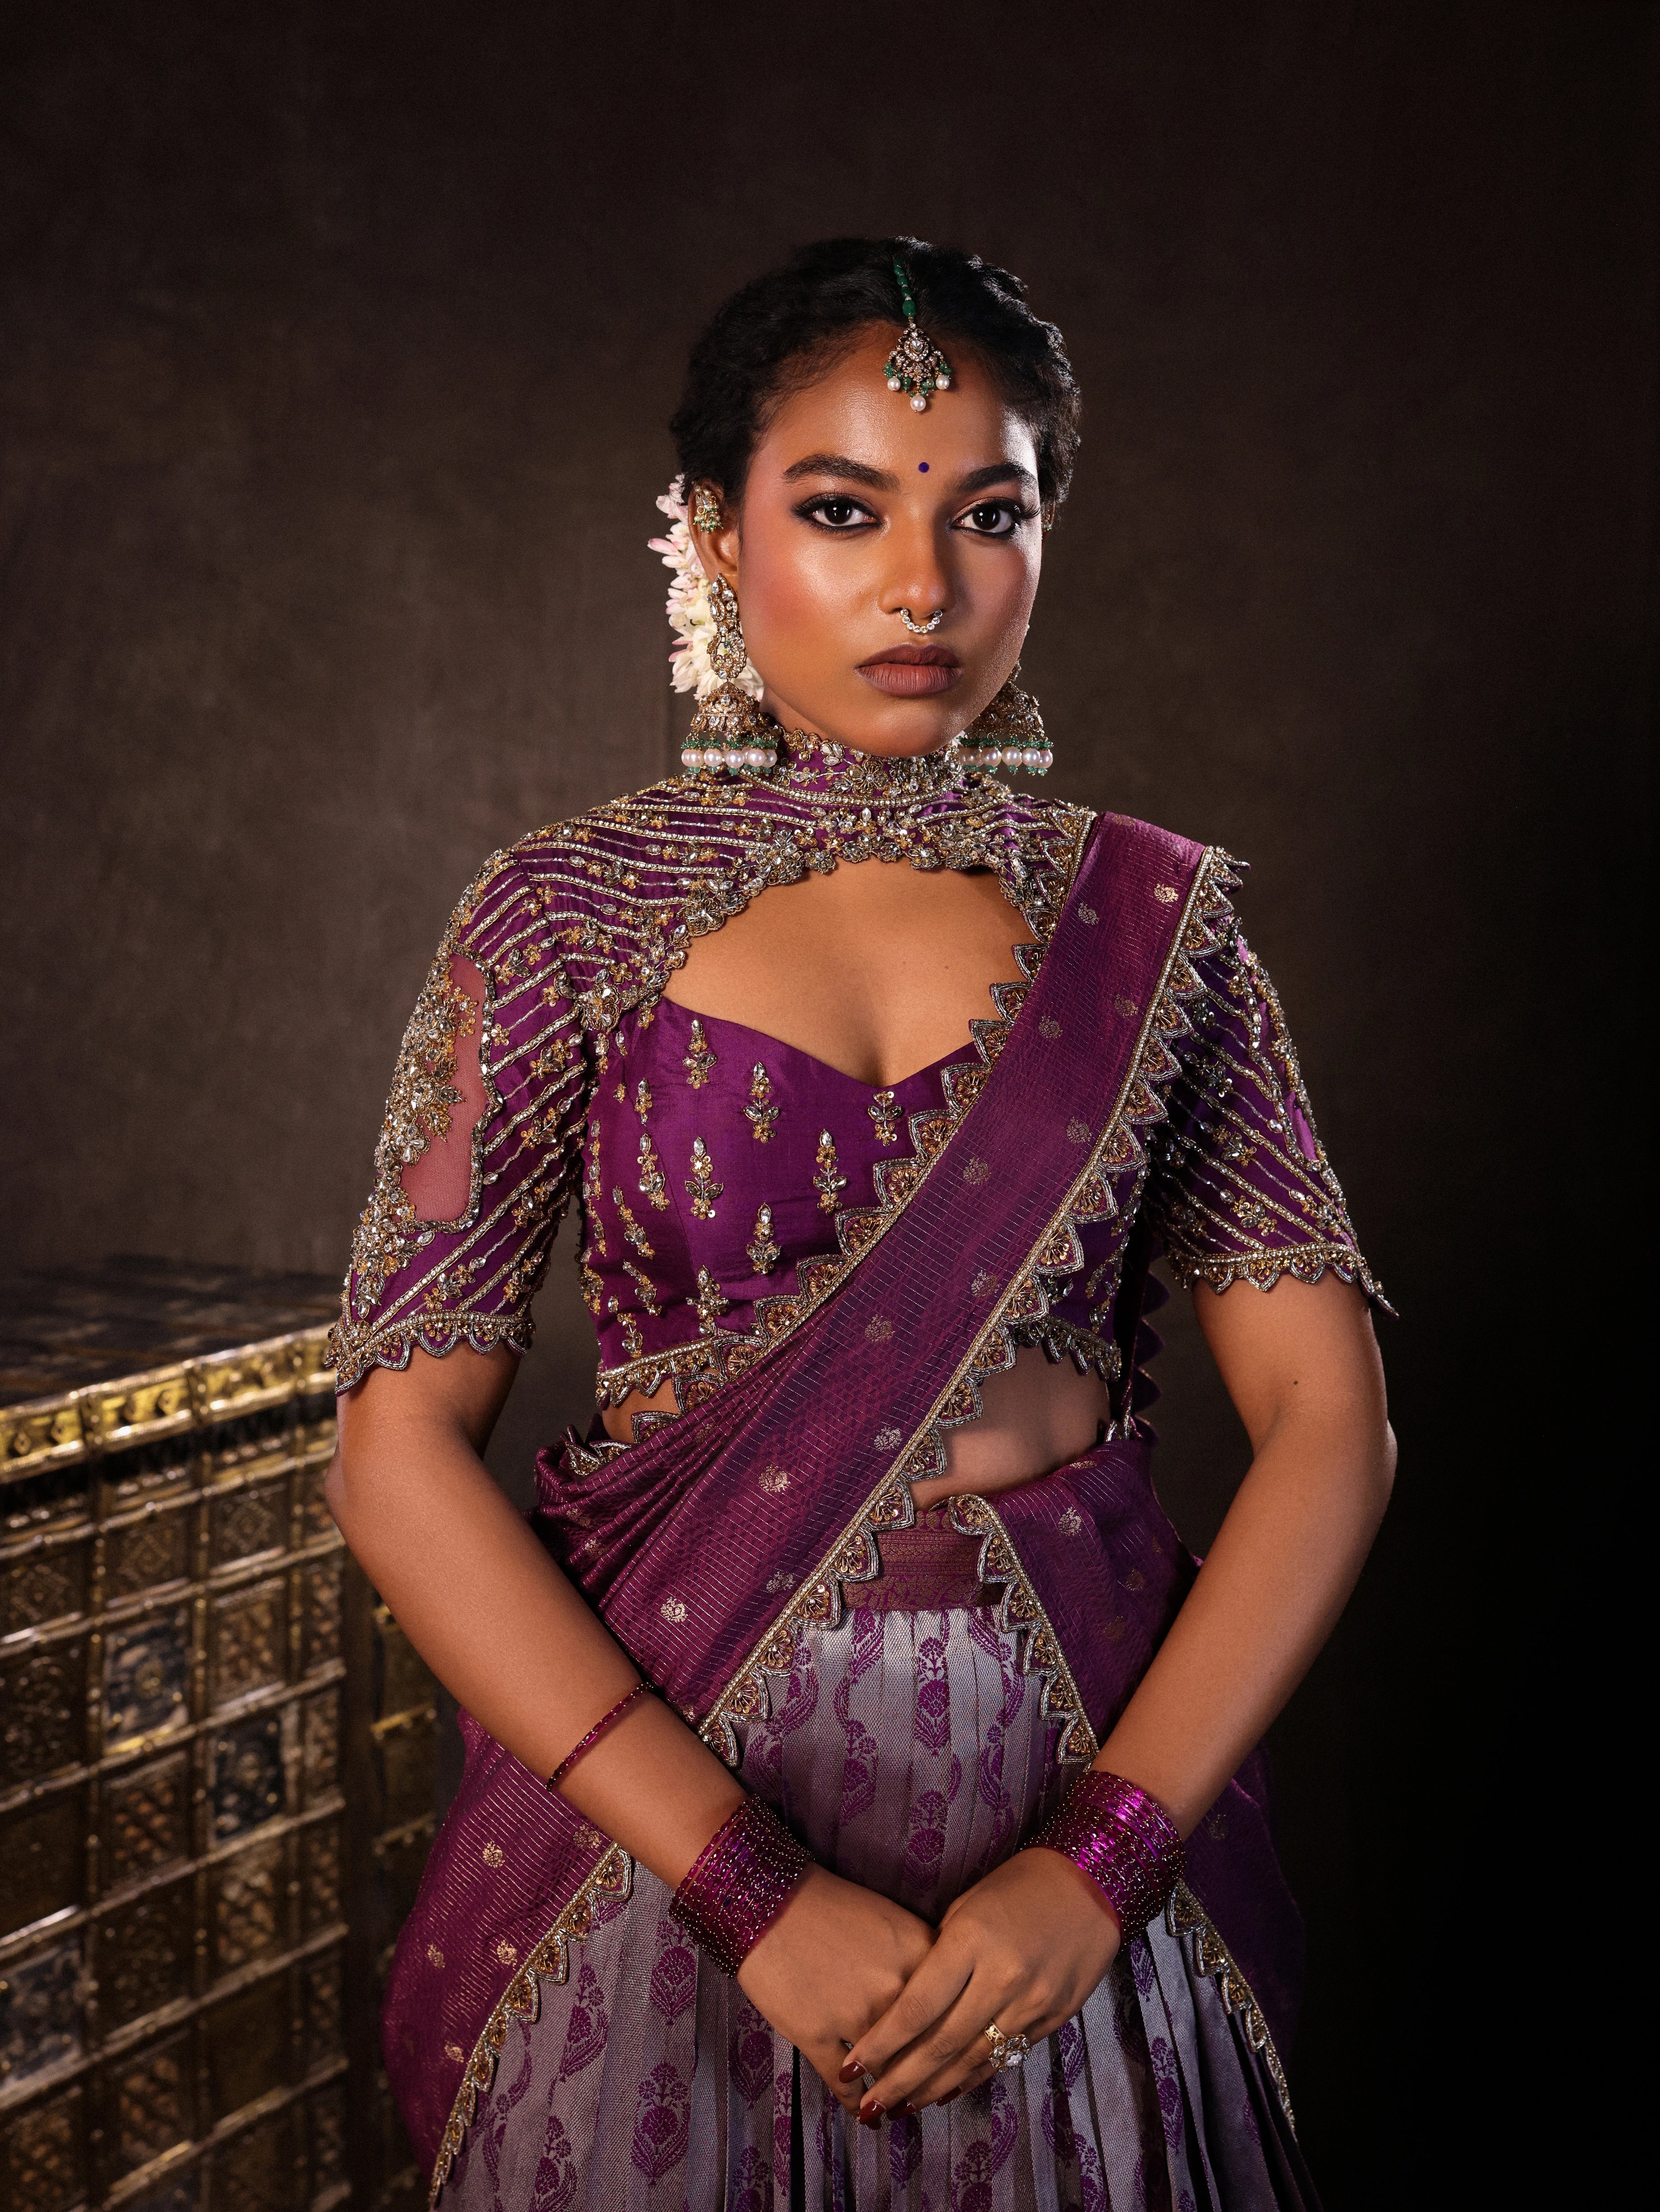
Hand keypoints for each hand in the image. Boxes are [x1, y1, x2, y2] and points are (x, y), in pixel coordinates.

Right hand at [737, 1867, 934, 2112]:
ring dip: (895, 2095)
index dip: (958, 2040)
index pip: (956, 2009)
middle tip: (930, 2095)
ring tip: (899, 2107)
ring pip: (889, 2072)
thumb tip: (944, 1999)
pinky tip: (864, 2115)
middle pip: (927, 2048)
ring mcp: (855, 2015)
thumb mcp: (892, 1921)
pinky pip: (845, 2085)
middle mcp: (895, 1988)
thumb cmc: (831, 1905)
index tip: (957, 2057)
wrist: (769, 1901)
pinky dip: (857, 2104)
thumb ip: (922, 1959)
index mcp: (920, 1953)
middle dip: (929, 2078)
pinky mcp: (816, 2035)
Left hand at [842, 1849, 1118, 2119]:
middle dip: (900, 2081)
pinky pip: (1004, 2057)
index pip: (917, 2007)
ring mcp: (1031, 2003)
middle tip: (870, 2105)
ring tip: (900, 2108)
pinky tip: (945, 2092)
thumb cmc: (1016, 1886)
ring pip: (972, 2061)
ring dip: (933, 2089)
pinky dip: (972, 2079)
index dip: (882, 2043)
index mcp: (971, 1941)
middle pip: (941, 2044)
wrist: (1089, 1885)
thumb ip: (941, 1956)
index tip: (853, 2067)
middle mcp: (1001, 1978)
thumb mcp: (968, 1907)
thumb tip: (911, 2005)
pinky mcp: (1052, 2019)